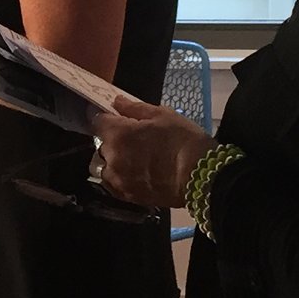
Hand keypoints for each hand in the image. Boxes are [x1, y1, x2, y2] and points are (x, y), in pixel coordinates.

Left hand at [91, 95, 211, 208]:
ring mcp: (118, 179)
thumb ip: (135, 108)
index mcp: (118, 134)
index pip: (98, 121)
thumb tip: (117, 102)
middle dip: (114, 138)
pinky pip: (112, 184)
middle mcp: (112, 158)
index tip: (116, 117)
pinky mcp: (127, 195)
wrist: (200, 177)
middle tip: (134, 138)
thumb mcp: (163, 115)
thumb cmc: (183, 141)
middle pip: (102, 143)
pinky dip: (117, 176)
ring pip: (104, 165)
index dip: (107, 117)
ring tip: (133, 158)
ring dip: (113, 159)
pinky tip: (132, 173)